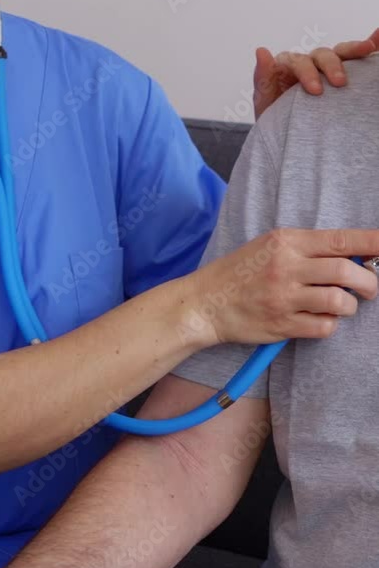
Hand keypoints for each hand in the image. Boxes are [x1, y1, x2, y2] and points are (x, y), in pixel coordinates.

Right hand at [190, 228, 378, 345]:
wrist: (206, 302)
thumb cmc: (241, 272)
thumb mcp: (270, 246)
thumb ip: (308, 248)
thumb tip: (354, 254)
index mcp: (286, 241)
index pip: (340, 240)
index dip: (373, 242)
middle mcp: (286, 266)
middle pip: (346, 272)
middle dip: (369, 282)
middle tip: (369, 288)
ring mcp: (284, 297)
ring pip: (340, 302)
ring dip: (350, 306)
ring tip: (342, 305)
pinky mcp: (282, 325)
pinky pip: (324, 327)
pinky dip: (330, 324)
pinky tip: (319, 318)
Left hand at [253, 29, 378, 118]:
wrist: (286, 136)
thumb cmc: (273, 118)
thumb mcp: (264, 101)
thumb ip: (262, 77)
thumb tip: (261, 50)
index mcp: (288, 66)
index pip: (298, 61)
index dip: (307, 72)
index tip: (316, 91)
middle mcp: (309, 63)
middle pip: (321, 55)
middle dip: (331, 66)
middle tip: (339, 83)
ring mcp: (326, 68)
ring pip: (340, 53)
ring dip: (353, 50)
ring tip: (367, 51)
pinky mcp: (341, 74)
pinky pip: (355, 58)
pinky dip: (369, 45)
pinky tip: (376, 43)